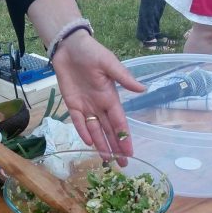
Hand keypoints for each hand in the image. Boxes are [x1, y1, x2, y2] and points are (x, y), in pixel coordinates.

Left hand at [51, 32, 144, 155]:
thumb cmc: (91, 52)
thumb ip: (124, 77)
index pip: (119, 122)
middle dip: (115, 147)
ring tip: (106, 160)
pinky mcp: (72, 104)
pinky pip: (78, 121)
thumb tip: (142, 90)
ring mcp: (86, 106)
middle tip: (122, 165)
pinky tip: (88, 143)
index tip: (130, 152)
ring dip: (101, 145)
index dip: (124, 138)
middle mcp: (100, 105)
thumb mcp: (109, 63)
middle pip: (109, 131)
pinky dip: (83, 132)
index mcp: (111, 97)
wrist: (69, 47)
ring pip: (95, 130)